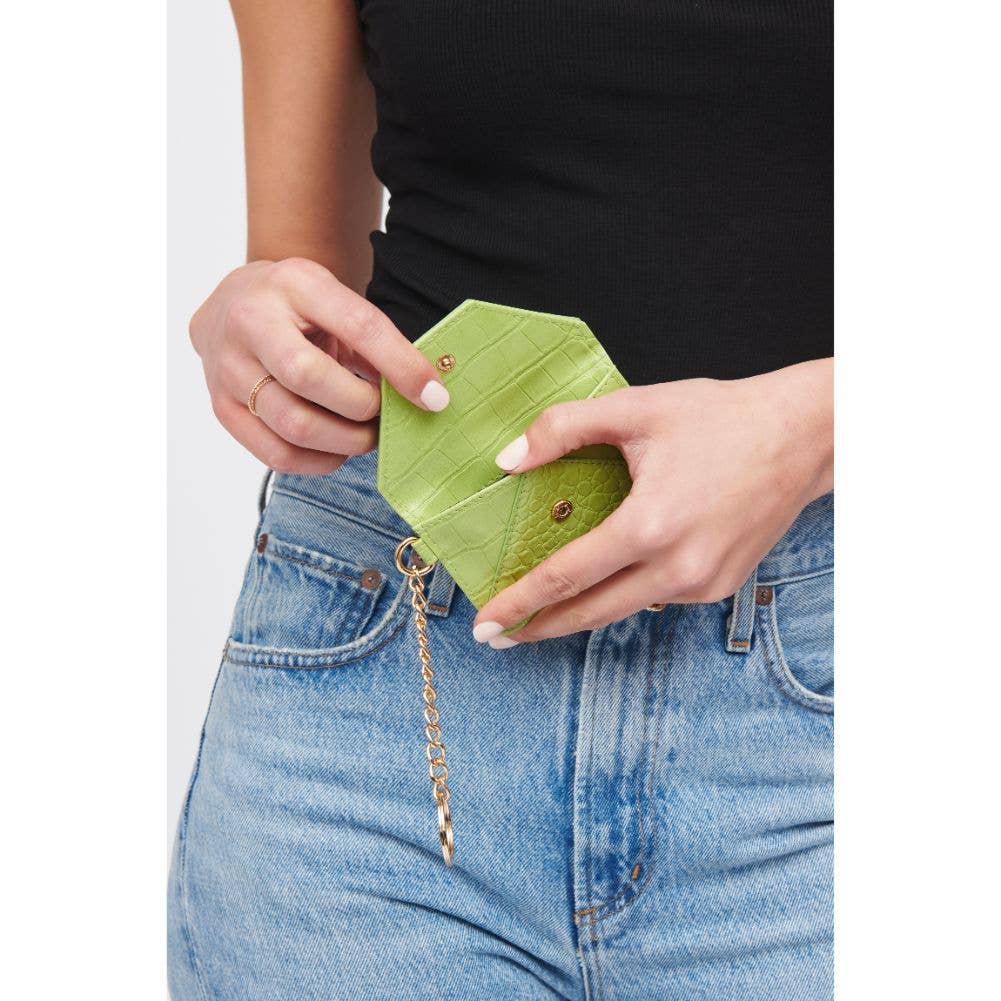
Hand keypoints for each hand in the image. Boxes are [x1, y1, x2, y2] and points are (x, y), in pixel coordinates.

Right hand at [189, 258, 449, 473]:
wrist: (233, 304)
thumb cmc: (298, 307)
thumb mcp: (336, 301)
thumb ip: (375, 340)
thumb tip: (427, 393)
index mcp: (294, 283)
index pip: (358, 326)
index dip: (402, 366)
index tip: (434, 396)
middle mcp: (251, 322)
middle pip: (311, 379)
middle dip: (363, 409)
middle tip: (387, 416)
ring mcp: (228, 367)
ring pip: (294, 425)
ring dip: (346, 442)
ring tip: (366, 435)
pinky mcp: (222, 408)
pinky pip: (276, 454)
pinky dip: (319, 462)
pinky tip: (337, 449)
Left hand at [472, 359, 832, 645]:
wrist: (805, 435)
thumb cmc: (721, 418)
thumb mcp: (635, 408)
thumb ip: (563, 429)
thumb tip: (508, 461)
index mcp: (650, 526)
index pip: (566, 576)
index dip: (519, 601)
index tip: (486, 622)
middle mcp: (678, 567)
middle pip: (590, 613)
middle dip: (538, 626)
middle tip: (498, 636)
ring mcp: (704, 584)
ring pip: (625, 608)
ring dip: (580, 613)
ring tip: (541, 609)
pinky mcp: (721, 586)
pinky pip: (658, 597)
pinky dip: (625, 593)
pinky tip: (606, 580)